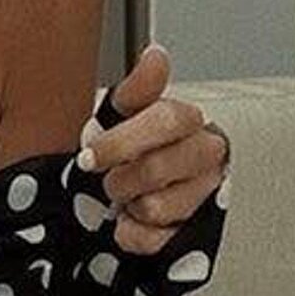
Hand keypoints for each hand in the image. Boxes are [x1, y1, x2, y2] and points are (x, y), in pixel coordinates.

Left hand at [77, 41, 229, 255]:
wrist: (136, 195)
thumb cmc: (134, 151)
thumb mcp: (125, 114)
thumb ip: (138, 89)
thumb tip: (155, 55)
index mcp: (188, 122)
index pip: (166, 121)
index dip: (122, 140)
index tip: (91, 155)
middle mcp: (204, 157)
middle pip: (156, 169)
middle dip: (120, 179)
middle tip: (110, 181)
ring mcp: (203, 196)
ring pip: (156, 207)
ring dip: (128, 206)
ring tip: (128, 198)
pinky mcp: (195, 233)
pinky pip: (156, 240)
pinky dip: (132, 234)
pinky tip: (133, 221)